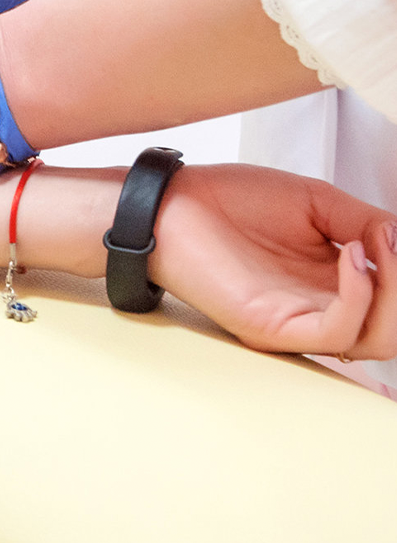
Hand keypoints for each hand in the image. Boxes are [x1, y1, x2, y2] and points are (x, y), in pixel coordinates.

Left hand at [152, 166, 396, 359]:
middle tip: (390, 239)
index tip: (396, 233)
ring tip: (373, 244)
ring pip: (378, 340)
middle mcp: (318, 309)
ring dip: (395, 290)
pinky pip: (337, 332)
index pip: (395, 302)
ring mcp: (295, 322)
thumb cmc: (228, 201)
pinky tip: (350, 256)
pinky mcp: (271, 327)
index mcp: (332, 283)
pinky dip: (361, 296)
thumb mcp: (317, 202)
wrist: (169, 203)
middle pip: (394, 330)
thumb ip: (365, 221)